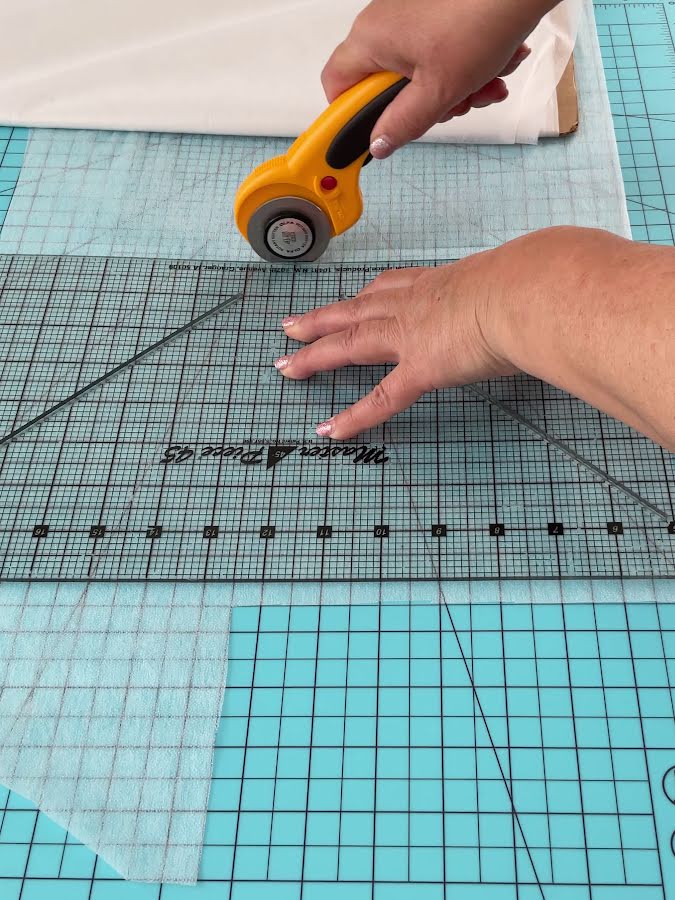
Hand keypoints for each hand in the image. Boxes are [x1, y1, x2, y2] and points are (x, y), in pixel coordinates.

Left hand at [274, 228, 674, 450]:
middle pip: (355, 310)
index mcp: (440, 282)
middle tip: (290, 326)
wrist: (531, 289)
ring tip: (286, 365)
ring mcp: (411, 334)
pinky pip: (381, 398)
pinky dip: (354, 416)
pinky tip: (331, 430)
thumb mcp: (522, 277)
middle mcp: (415, 304)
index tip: (349, 297)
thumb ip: (520, 287)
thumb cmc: (536, 279)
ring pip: (350, 344)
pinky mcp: (420, 367)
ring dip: (314, 355)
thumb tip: (550, 283)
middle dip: (320, 320)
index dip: (365, 295)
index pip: (392, 286)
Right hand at [322, 0, 556, 157]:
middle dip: (425, 105)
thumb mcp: (437, 92)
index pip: (337, 86)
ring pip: (420, 73)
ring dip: (456, 89)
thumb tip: (378, 144)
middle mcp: (383, 23)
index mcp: (370, 40)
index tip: (378, 132)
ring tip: (485, 86)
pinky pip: (440, 52)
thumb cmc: (478, 21)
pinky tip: (493, 69)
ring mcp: (409, 15)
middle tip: (452, 107)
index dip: (353, 114)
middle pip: (387, 86)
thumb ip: (402, 124)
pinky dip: (465, 66)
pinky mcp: (434, 11)